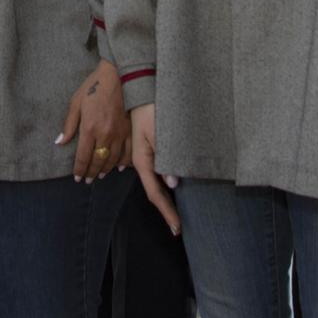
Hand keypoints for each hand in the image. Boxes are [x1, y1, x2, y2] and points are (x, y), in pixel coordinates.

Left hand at [56, 60, 130, 182]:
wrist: (117, 75)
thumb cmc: (93, 87)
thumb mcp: (76, 102)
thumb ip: (69, 124)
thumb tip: (60, 142)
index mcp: (89, 128)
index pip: (83, 157)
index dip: (79, 170)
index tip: (77, 178)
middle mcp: (105, 134)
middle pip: (97, 161)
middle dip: (91, 173)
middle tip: (87, 180)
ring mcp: (119, 133)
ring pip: (112, 159)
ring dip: (105, 170)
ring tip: (100, 175)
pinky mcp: (129, 130)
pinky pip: (128, 152)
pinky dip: (123, 162)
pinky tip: (119, 168)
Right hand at [130, 103, 179, 235]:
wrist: (140, 88)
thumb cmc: (151, 108)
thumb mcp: (159, 132)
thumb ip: (166, 157)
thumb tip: (173, 182)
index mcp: (143, 160)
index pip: (155, 193)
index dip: (166, 212)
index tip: (176, 229)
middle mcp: (142, 161)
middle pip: (154, 192)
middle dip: (166, 210)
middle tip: (178, 228)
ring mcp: (144, 156)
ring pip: (154, 183)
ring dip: (164, 199)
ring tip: (174, 214)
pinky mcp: (149, 149)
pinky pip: (155, 172)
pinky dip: (163, 185)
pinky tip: (169, 188)